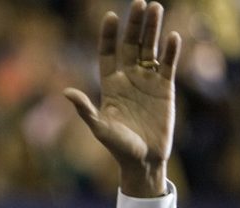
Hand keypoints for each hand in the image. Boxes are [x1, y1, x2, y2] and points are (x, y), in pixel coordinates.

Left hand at [64, 0, 180, 196]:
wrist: (144, 160)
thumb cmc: (118, 147)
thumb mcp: (100, 128)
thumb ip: (86, 109)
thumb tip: (66, 92)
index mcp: (110, 85)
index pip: (109, 54)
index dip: (109, 36)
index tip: (111, 16)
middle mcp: (129, 78)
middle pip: (131, 45)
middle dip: (135, 25)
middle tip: (140, 3)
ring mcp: (148, 81)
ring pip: (150, 49)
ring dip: (153, 30)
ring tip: (156, 8)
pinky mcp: (165, 88)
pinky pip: (168, 65)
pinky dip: (171, 51)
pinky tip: (173, 37)